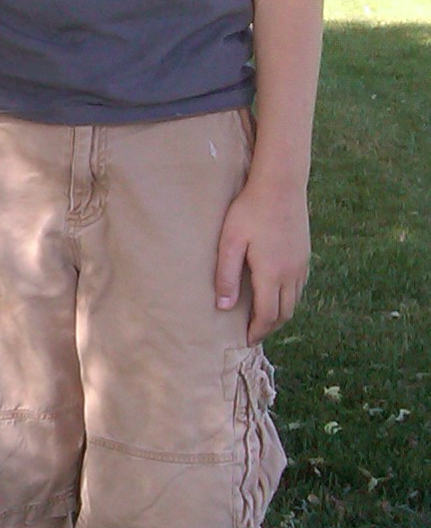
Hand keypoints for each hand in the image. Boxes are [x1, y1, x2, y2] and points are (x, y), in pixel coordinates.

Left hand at [215, 174, 310, 343]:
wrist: (280, 186)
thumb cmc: (249, 212)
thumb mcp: (230, 243)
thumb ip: (226, 275)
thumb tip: (223, 307)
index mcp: (272, 274)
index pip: (268, 315)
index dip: (257, 331)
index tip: (246, 341)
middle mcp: (291, 274)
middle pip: (284, 313)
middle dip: (269, 327)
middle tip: (254, 334)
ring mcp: (301, 265)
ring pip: (294, 301)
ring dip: (280, 314)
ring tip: (263, 319)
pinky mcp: (304, 255)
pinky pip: (299, 287)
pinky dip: (288, 299)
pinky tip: (276, 295)